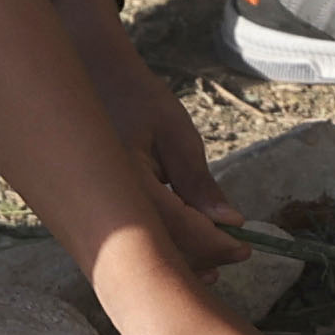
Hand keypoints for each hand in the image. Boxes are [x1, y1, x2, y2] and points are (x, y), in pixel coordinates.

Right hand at [55, 0, 242, 248]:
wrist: (88, 76)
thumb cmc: (135, 97)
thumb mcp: (175, 133)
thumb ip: (199, 181)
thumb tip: (230, 222)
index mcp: (125, 178)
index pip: (178, 227)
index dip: (215, 243)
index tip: (246, 247)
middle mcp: (103, 200)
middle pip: (158, 249)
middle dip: (199, 258)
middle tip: (235, 256)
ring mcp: (91, 209)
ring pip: (141, 249)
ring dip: (178, 258)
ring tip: (213, 259)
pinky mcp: (89, 211)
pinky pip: (128, 238)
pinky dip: (157, 245)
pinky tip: (182, 246)